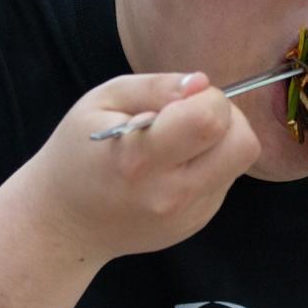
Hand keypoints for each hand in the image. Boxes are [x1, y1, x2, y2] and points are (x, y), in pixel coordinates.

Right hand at [3, 72, 260, 264]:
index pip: (211, 119)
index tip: (181, 100)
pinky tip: (176, 166)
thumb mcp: (102, 101)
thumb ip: (157, 86)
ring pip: (240, 161)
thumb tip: (203, 84)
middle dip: (227, 118)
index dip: (206, 98)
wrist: (64, 224)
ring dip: (220, 141)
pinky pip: (225, 179)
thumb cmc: (78, 153)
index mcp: (140, 158)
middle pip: (243, 144)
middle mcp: (170, 194)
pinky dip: (211, 163)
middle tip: (192, 116)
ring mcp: (188, 214)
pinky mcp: (198, 223)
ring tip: (180, 142)